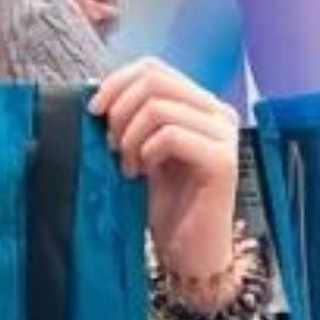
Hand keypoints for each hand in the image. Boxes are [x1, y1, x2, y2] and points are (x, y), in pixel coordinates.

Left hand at [94, 56, 243, 295]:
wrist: (190, 252)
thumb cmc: (166, 204)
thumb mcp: (142, 150)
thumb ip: (132, 118)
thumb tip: (96, 91)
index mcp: (201, 105)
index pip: (154, 67)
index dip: (117, 82)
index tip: (94, 111)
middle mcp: (219, 113)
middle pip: (155, 81)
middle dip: (119, 109)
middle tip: (110, 144)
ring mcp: (225, 135)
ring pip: (158, 107)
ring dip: (129, 136)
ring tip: (126, 164)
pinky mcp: (223, 160)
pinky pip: (170, 135)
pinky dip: (146, 151)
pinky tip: (142, 173)